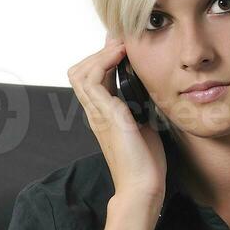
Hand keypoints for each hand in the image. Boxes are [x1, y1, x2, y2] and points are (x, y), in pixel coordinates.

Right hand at [67, 35, 166, 205]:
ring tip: (121, 47)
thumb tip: (150, 87)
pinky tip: (121, 57)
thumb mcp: (145, 124)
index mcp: (103, 114)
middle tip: (121, 43)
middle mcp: (96, 112)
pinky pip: (92, 80)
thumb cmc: (145, 161)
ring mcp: (98, 113)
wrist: (143, 186)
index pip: (91, 78)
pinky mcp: (106, 115)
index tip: (124, 47)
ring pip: (80, 73)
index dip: (103, 59)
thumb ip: (141, 106)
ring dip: (100, 54)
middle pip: (79, 71)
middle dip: (99, 52)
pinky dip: (104, 62)